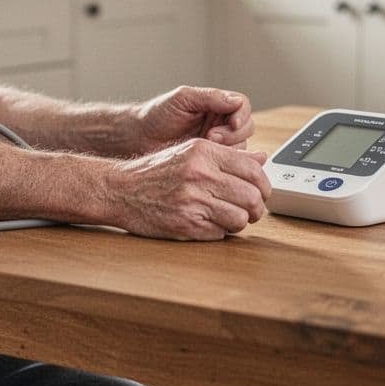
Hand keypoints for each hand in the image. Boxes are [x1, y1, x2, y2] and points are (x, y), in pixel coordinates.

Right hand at [105, 139, 271, 240]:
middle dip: (256, 208)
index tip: (261, 193)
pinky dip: (219, 232)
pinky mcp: (185, 224)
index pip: (253, 170)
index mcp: (204, 152)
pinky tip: (208, 224)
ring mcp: (192, 201)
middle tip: (250, 211)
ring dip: (239, 222)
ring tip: (228, 218)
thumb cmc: (156, 172)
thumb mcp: (190, 152)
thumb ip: (228, 156)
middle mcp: (199, 174)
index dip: (264, 186)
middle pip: (252, 196)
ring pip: (240, 218)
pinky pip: (220, 233)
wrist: (120, 189)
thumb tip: (262, 159)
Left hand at [134, 86, 254, 153]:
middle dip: (233, 134)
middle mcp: (221, 122)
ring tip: (204, 147)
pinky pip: (228, 163)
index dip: (241, 115)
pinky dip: (223, 162)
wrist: (138, 138)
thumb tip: (236, 101)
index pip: (242, 106)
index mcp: (216, 104)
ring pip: (241, 147)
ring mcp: (217, 143)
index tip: (232, 123)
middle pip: (247, 127)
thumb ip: (210, 97)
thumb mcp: (183, 99)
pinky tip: (209, 161)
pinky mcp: (211, 161)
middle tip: (211, 137)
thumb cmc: (157, 115)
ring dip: (227, 149)